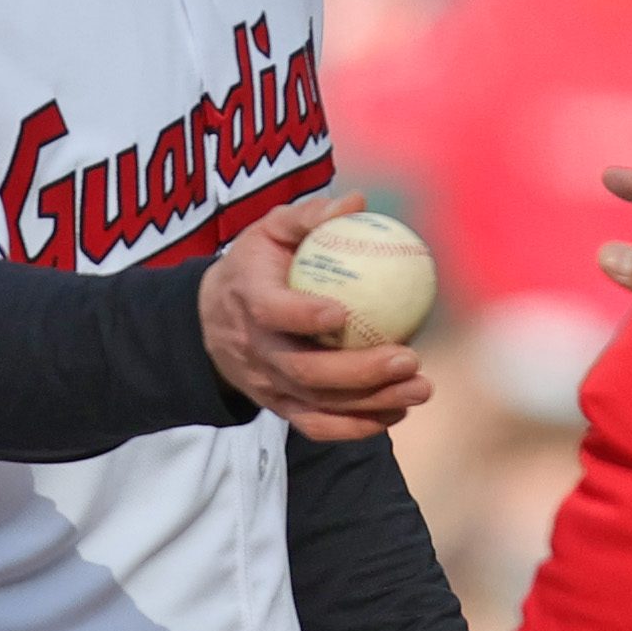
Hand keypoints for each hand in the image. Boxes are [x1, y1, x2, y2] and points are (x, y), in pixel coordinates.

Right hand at [200, 192, 433, 440]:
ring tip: (420, 387)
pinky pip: (317, 426)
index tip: (344, 313)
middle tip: (409, 358)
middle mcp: (256, 348)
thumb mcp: (271, 229)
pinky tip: (397, 411)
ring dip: (372, 402)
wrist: (211, 320)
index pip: (271, 312)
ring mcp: (267, 383)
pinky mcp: (279, 407)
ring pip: (317, 404)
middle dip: (359, 371)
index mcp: (249, 298)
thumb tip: (356, 203)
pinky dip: (357, 427)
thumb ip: (310, 215)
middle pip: (304, 370)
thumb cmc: (256, 265)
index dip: (303, 316)